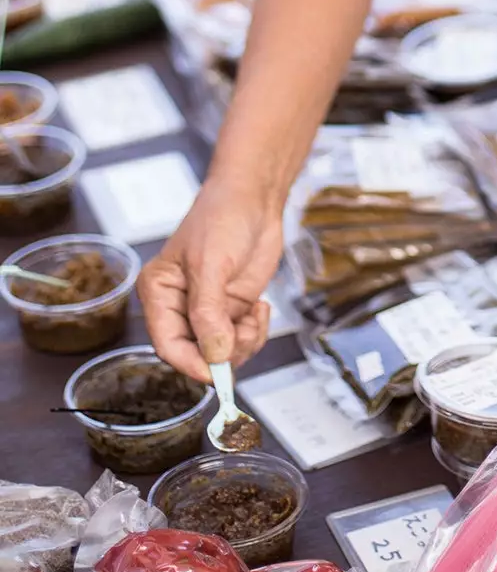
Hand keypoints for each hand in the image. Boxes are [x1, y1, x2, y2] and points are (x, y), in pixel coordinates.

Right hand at [139, 176, 283, 382]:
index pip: (167, 344)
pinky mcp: (232, 309)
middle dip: (224, 353)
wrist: (255, 197)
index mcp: (159, 293)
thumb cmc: (223, 217)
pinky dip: (255, 331)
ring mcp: (209, 311)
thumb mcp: (211, 264)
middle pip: (195, 354)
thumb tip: (214, 355)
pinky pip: (242, 339)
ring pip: (222, 353)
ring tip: (255, 315)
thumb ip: (209, 312)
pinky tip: (261, 307)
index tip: (217, 374)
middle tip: (246, 333)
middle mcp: (180, 307)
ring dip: (244, 343)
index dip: (192, 364)